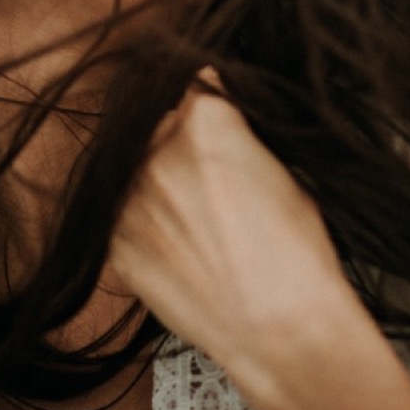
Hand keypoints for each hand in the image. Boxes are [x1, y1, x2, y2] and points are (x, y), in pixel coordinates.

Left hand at [107, 70, 409, 409]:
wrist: (276, 327)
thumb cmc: (296, 253)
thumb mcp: (285, 171)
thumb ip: (240, 140)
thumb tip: (226, 131)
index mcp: (204, 118)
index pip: (197, 81)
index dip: (211, 100)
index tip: (215, 113)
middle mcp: (156, 147)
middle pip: (162, 124)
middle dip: (181, 141)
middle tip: (212, 180)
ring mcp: (128, 196)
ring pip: (136, 169)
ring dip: (158, 181)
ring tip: (196, 219)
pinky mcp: (113, 242)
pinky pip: (122, 215)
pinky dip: (145, 223)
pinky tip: (179, 247)